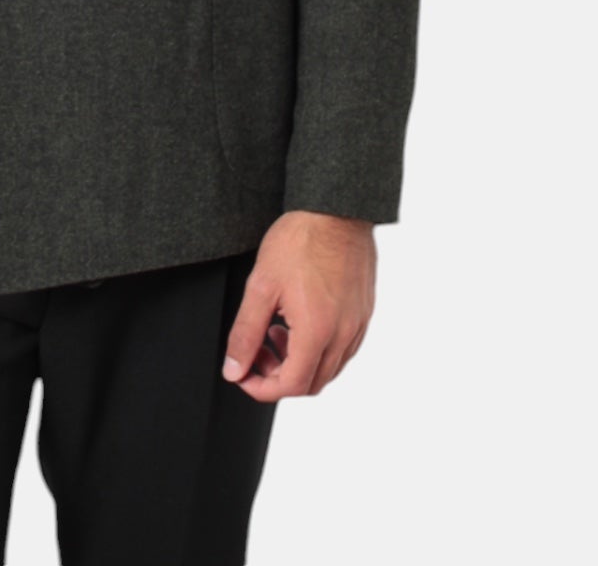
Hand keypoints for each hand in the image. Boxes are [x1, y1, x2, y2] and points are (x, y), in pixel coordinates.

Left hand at [220, 211, 375, 400]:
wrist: (336, 208)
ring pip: (329, 368)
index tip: (243, 374)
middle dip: (278, 376)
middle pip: (312, 383)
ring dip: (299, 362)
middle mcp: (344, 334)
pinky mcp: (364, 312)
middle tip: (258, 350)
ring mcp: (358, 324)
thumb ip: (245, 333)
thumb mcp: (261, 286)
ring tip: (276, 330)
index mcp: (317, 331)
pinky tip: (299, 321)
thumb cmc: (300, 240)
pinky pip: (343, 348)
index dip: (262, 388)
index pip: (292, 386)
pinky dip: (319, 348)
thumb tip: (234, 369)